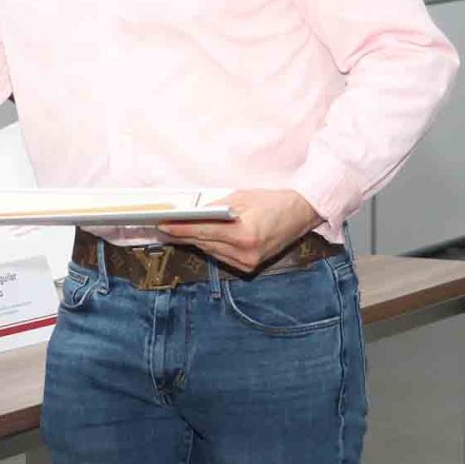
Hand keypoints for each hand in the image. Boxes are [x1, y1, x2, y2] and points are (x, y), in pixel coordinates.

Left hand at [158, 189, 320, 272]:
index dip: (181, 228)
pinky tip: (198, 237)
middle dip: (183, 233)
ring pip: (210, 251)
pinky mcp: (250, 266)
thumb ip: (215, 208)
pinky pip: (221, 255)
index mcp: (244, 234)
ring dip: (194, 240)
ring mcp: (248, 262)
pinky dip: (209, 246)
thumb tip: (191, 214)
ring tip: (175, 230)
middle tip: (164, 225)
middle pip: (204, 242)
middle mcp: (246, 253)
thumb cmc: (272, 202)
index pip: (203, 231)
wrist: (301, 214)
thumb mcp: (241, 197)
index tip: (163, 224)